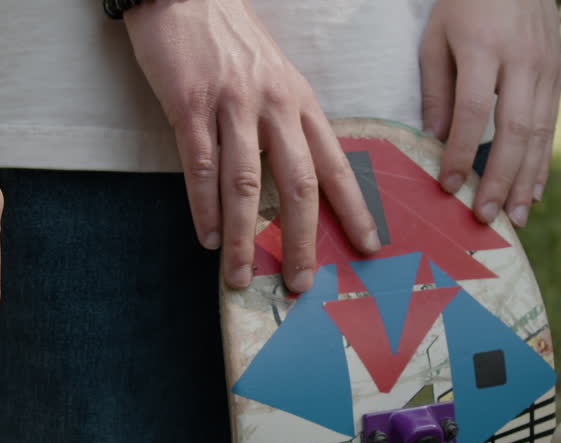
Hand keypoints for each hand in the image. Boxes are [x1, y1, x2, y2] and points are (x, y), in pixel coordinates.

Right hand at [123, 0, 380, 293]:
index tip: (369, 247)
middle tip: (299, 283)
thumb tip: (297, 182)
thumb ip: (286, 126)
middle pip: (298, 184)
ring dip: (242, 237)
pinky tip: (207, 238)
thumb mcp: (275, 78)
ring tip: (239, 276)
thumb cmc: (230, 40)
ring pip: (245, 184)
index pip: (335, 165)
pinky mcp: (190, 104)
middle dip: (300, 240)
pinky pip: (201, 166)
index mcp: (300, 103)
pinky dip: (203, 207)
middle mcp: (274, 106)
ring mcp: (232, 105)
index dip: (354, 209)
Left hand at [420, 0, 560, 228]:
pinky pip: (552, 127)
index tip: (449, 186)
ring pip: (540, 134)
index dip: (462, 151)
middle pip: (514, 130)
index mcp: (485, 48)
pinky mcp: (558, 76)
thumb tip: (435, 139)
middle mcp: (522, 61)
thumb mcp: (437, 36)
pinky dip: (543, 162)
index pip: (475, 110)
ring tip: (515, 218)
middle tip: (485, 216)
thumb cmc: (465, 4)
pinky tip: (534, 192)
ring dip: (526, 180)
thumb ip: (436, 87)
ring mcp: (547, 70)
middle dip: (500, 179)